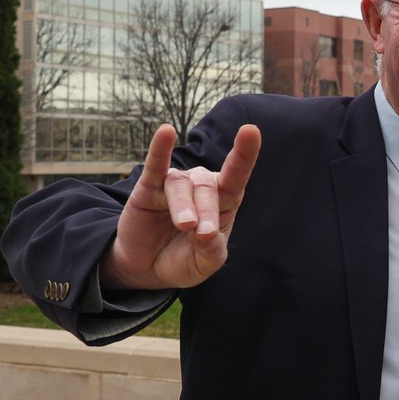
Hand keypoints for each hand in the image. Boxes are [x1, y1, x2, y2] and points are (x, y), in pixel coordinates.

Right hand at [101, 123, 260, 289]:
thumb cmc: (184, 261)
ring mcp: (175, 185)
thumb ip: (211, 249)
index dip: (245, 154)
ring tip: (184, 226)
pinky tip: (166, 132)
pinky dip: (160, 149)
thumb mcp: (205, 263)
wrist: (147, 268)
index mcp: (223, 203)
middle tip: (201, 235)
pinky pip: (156, 165)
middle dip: (207, 212)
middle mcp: (201, 187)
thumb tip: (204, 232)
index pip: (237, 176)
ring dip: (183, 205)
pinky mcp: (148, 187)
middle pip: (208, 188)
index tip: (251, 131)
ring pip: (181, 185)